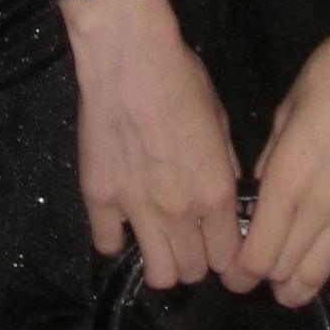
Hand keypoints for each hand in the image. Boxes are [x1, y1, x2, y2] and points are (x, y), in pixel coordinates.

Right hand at [65, 0, 243, 288]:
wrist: (129, 56)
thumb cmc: (182, 79)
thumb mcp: (220, 120)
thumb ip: (226, 165)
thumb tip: (229, 191)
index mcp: (215, 193)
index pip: (229, 257)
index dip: (226, 253)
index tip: (218, 240)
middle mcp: (180, 211)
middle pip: (193, 271)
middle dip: (196, 260)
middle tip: (188, 238)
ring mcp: (137, 208)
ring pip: (157, 273)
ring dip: (162, 263)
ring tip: (158, 241)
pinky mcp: (99, 198)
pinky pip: (107, 244)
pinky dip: (116, 239)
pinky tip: (120, 221)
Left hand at [221, 15, 329, 309]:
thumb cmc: (329, 74)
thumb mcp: (284, 113)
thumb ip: (271, 159)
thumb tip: (262, 189)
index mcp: (286, 179)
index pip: (257, 251)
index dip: (241, 273)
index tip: (232, 277)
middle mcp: (319, 204)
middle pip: (285, 267)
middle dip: (265, 281)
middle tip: (255, 281)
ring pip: (323, 272)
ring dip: (301, 291)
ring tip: (287, 295)